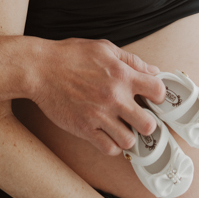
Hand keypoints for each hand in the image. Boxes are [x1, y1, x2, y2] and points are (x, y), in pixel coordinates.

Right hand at [32, 38, 166, 154]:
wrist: (40, 69)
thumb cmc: (70, 56)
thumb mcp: (104, 48)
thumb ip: (131, 60)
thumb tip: (153, 71)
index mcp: (121, 75)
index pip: (158, 90)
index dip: (158, 95)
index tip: (152, 98)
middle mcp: (114, 97)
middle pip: (149, 124)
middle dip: (147, 122)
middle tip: (138, 118)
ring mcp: (99, 115)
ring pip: (130, 141)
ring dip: (128, 136)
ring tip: (122, 128)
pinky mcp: (84, 129)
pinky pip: (109, 148)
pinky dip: (112, 145)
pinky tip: (108, 135)